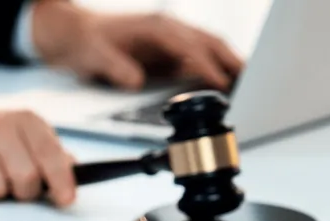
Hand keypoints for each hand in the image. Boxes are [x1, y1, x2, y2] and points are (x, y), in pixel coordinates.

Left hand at [31, 2, 242, 90]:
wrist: (76, 34)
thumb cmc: (86, 42)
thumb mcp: (94, 56)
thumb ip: (115, 67)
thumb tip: (134, 80)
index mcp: (155, 27)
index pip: (189, 47)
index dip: (206, 65)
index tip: (220, 82)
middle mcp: (168, 29)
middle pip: (209, 42)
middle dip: (231, 61)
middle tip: (253, 82)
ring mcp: (172, 39)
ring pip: (210, 48)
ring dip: (229, 63)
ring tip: (251, 84)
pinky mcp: (171, 50)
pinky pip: (200, 57)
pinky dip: (216, 68)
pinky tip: (226, 84)